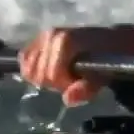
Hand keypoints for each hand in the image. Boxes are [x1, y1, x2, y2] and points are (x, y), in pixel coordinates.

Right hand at [19, 26, 133, 106]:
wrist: (110, 40)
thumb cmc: (107, 59)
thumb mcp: (102, 77)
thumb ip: (86, 89)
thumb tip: (67, 99)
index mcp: (65, 41)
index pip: (51, 74)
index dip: (63, 84)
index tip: (78, 82)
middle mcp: (50, 35)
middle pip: (39, 74)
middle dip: (55, 82)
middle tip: (72, 79)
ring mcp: (42, 36)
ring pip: (29, 69)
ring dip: (45, 77)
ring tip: (63, 74)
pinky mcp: (37, 39)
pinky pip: (24, 59)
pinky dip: (34, 69)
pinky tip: (50, 69)